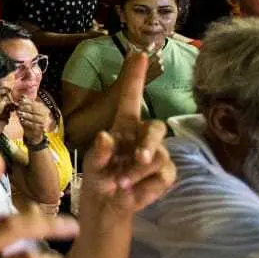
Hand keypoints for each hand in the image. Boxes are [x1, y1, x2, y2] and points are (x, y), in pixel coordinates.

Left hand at [15, 98, 50, 144]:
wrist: (34, 134)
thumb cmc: (30, 120)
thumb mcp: (27, 111)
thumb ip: (26, 104)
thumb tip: (22, 96)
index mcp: (42, 108)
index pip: (34, 103)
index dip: (27, 101)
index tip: (20, 100)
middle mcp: (44, 114)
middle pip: (34, 109)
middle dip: (25, 107)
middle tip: (18, 107)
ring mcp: (44, 121)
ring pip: (34, 117)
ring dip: (26, 115)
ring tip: (19, 113)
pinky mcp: (41, 128)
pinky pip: (34, 125)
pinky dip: (27, 122)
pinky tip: (22, 120)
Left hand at [81, 52, 176, 214]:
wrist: (108, 203)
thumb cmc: (99, 175)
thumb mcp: (93, 164)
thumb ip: (99, 152)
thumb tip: (106, 138)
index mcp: (123, 126)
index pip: (131, 98)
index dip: (135, 77)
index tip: (139, 54)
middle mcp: (142, 136)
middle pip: (156, 128)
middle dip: (149, 143)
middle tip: (138, 159)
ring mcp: (157, 155)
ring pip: (159, 157)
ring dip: (138, 173)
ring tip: (120, 184)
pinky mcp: (165, 174)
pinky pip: (163, 176)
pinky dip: (146, 187)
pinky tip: (133, 192)